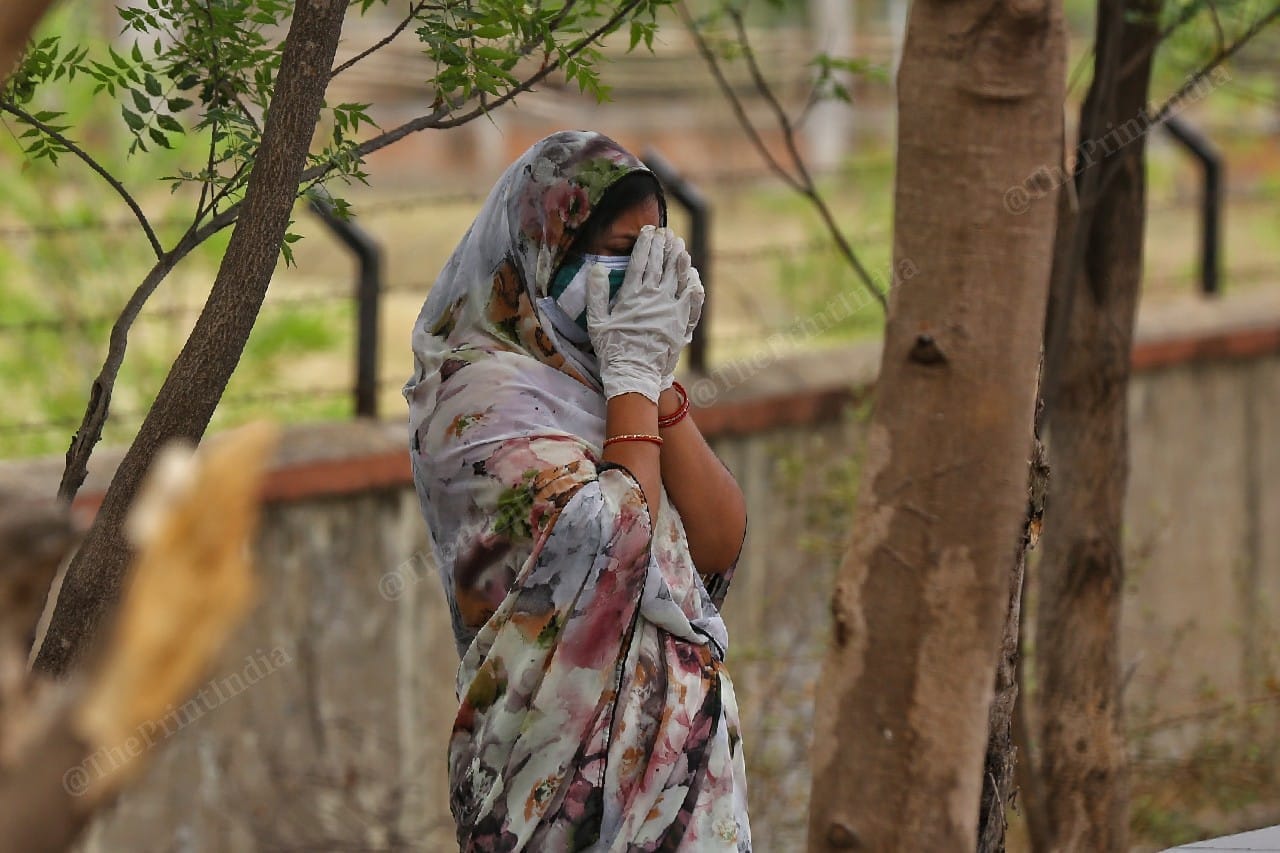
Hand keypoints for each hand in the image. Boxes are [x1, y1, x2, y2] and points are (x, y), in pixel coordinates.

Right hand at [587, 227, 699, 401]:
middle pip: (660, 264)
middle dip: (662, 245)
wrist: (634, 373)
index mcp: (632, 295)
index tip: (648, 231)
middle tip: (666, 232)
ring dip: (678, 258)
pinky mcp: (682, 321)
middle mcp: (653, 297)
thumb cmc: (612, 349)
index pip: (640, 261)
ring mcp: (670, 308)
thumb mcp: (597, 322)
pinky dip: (692, 284)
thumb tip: (597, 268)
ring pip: (677, 276)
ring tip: (679, 244)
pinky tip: (693, 274)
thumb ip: (596, 293)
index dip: (645, 244)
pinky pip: (691, 299)